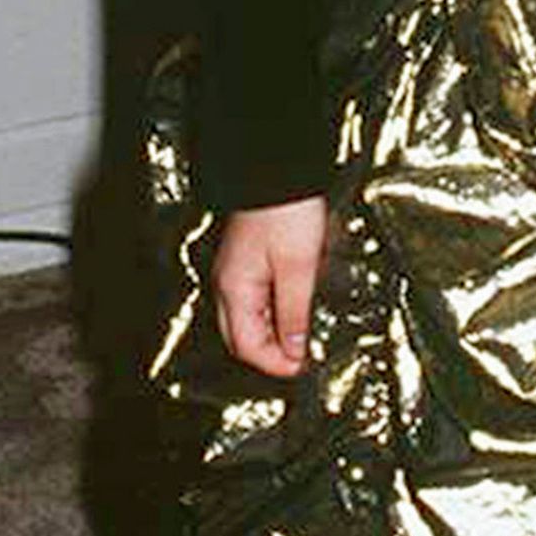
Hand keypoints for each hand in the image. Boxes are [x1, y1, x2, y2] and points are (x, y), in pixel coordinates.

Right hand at [211, 198, 329, 376]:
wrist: (279, 170)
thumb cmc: (286, 212)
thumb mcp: (298, 267)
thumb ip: (295, 312)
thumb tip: (296, 350)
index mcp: (235, 291)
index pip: (247, 346)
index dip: (276, 363)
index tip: (305, 365)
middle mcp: (229, 285)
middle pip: (243, 337)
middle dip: (272, 353)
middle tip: (305, 356)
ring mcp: (237, 273)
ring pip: (250, 319)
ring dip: (275, 333)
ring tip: (306, 334)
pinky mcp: (250, 260)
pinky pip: (258, 299)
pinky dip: (276, 311)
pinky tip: (298, 307)